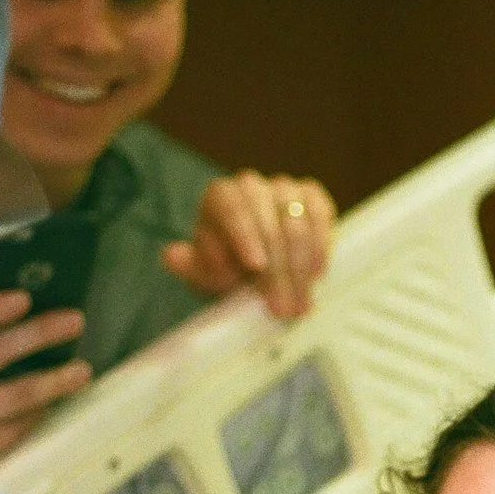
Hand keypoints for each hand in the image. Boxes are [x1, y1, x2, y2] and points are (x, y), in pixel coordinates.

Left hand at [163, 171, 334, 319]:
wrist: (251, 267)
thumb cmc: (224, 268)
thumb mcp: (201, 272)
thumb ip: (187, 264)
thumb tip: (173, 255)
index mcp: (220, 196)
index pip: (232, 208)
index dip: (245, 236)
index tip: (255, 266)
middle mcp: (251, 186)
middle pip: (268, 222)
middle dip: (277, 270)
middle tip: (281, 307)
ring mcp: (284, 189)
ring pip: (296, 222)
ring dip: (299, 268)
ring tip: (299, 304)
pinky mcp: (311, 199)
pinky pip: (320, 216)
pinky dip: (320, 245)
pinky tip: (315, 273)